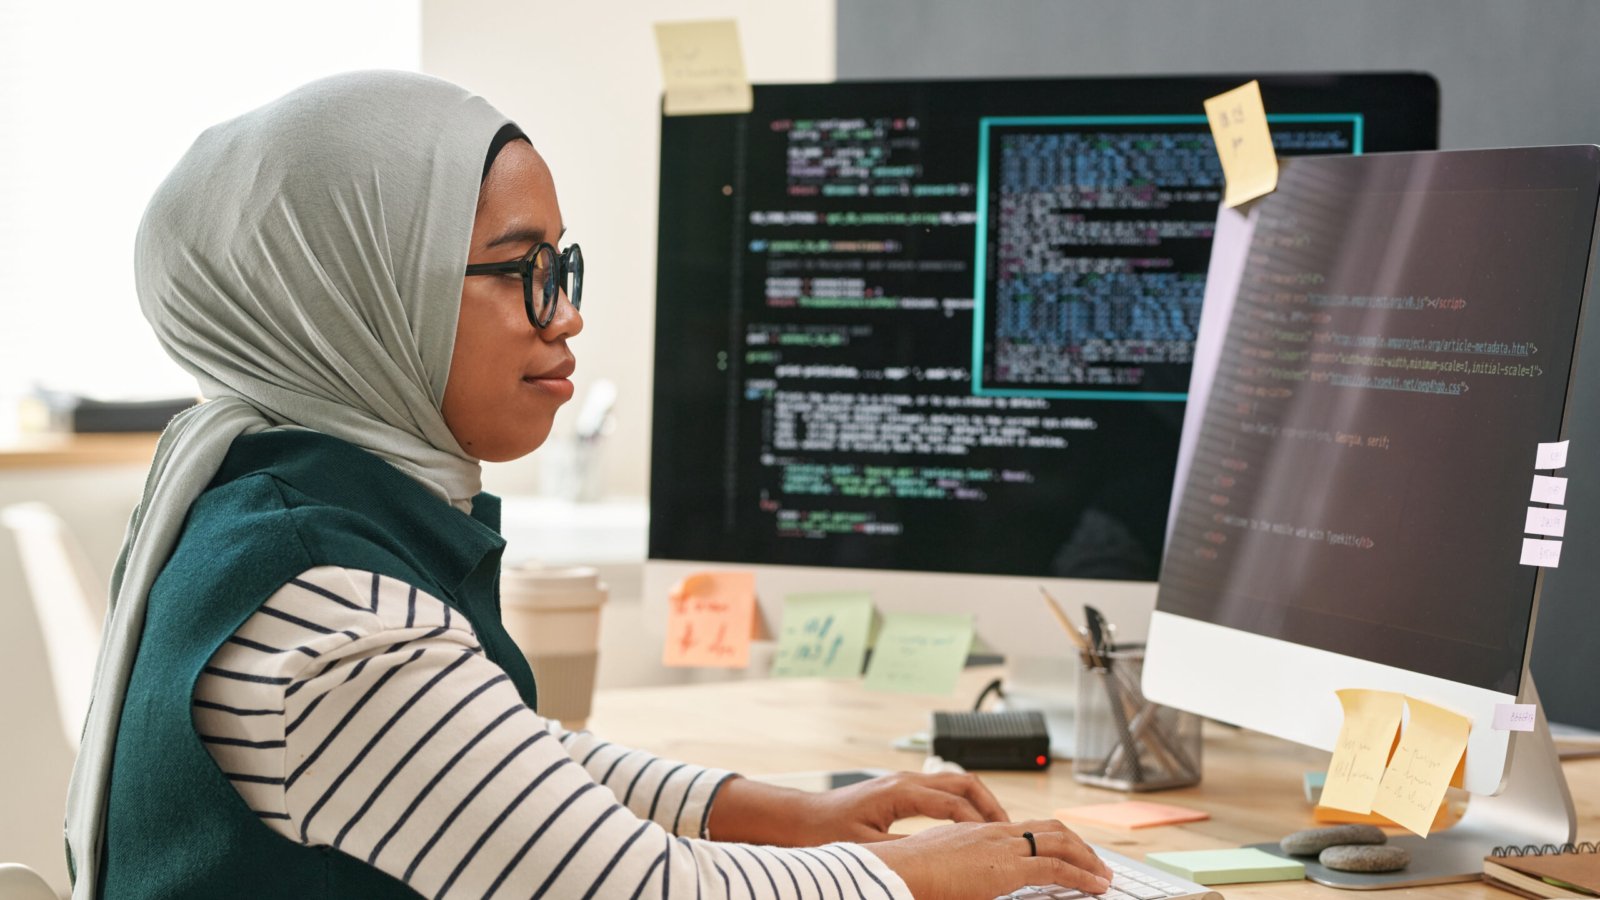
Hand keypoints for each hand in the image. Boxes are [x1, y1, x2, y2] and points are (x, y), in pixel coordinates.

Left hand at [706, 771, 1007, 845]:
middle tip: (1012, 833)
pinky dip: (962, 806)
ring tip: (999, 831)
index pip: (955, 803)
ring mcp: (904, 782)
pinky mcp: (899, 791)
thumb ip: (903, 854)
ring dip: (979, 804)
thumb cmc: (824, 831)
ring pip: (955, 784)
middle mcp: (906, 781)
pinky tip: (968, 830)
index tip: (1002, 843)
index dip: (982, 824)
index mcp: (901, 792)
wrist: (797, 818)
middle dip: (992, 807)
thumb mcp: (866, 849)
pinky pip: (941, 792)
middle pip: (964, 783)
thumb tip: (932, 865)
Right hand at [865, 818, 1112, 899]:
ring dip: (1086, 858)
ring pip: (1059, 842)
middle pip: (1048, 828)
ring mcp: (1002, 846)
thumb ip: (959, 873)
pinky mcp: (1008, 867)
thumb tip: (964, 884)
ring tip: (1102, 874)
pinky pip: (1056, 868)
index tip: (1064, 852)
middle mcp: (993, 832)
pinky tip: (1095, 886)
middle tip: (1094, 862)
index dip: (1050, 838)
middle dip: (1077, 844)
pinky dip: (1082, 875)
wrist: (895, 871)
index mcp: (975, 831)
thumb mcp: (938, 869)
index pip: (1023, 827)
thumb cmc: (906, 874)